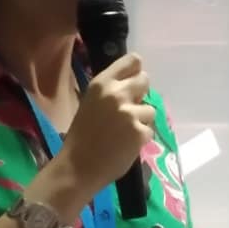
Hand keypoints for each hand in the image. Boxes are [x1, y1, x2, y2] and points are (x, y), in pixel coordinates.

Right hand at [57, 53, 155, 197]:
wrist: (78, 166)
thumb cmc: (81, 135)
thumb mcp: (91, 102)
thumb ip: (111, 91)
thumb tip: (133, 85)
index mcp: (102, 83)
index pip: (133, 61)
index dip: (136, 71)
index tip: (133, 80)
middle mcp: (117, 93)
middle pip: (145, 80)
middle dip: (141, 94)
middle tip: (131, 109)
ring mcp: (129, 113)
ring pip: (150, 109)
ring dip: (142, 120)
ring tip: (125, 132)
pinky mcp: (139, 132)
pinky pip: (149, 130)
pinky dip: (141, 138)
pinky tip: (126, 144)